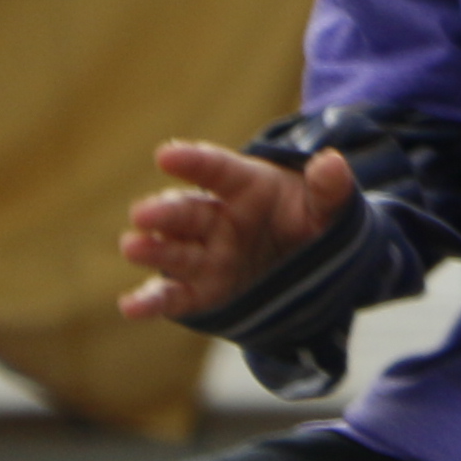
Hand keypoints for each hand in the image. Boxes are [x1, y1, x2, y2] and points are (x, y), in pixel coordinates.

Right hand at [116, 137, 350, 319]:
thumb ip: (330, 186)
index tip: (164, 154)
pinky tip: (130, 306)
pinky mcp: (202, 290)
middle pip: (187, 212)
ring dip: (153, 250)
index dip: (192, 161)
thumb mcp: (330, 203)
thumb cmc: (310, 218)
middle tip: (143, 213)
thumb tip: (330, 162)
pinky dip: (151, 302)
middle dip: (164, 212)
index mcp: (245, 186)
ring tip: (133, 246)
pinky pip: (173, 296)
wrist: (310, 260)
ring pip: (174, 251)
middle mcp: (217, 219)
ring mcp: (206, 255)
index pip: (216, 169)